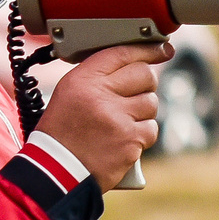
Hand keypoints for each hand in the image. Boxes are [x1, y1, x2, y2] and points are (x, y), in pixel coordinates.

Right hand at [34, 41, 171, 189]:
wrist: (57, 170)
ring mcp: (118, 120)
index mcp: (83, 80)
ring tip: (122, 122)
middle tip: (134, 94)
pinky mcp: (130, 142)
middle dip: (145, 83)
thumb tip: (135, 64)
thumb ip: (98, 76)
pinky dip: (141, 135)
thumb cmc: (62, 131)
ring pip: (151, 103)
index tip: (162, 49)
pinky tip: (124, 139)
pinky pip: (150, 129)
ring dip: (142, 111)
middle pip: (145, 75)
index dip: (146, 50)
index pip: (122, 54)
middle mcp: (102, 96)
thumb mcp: (69, 93)